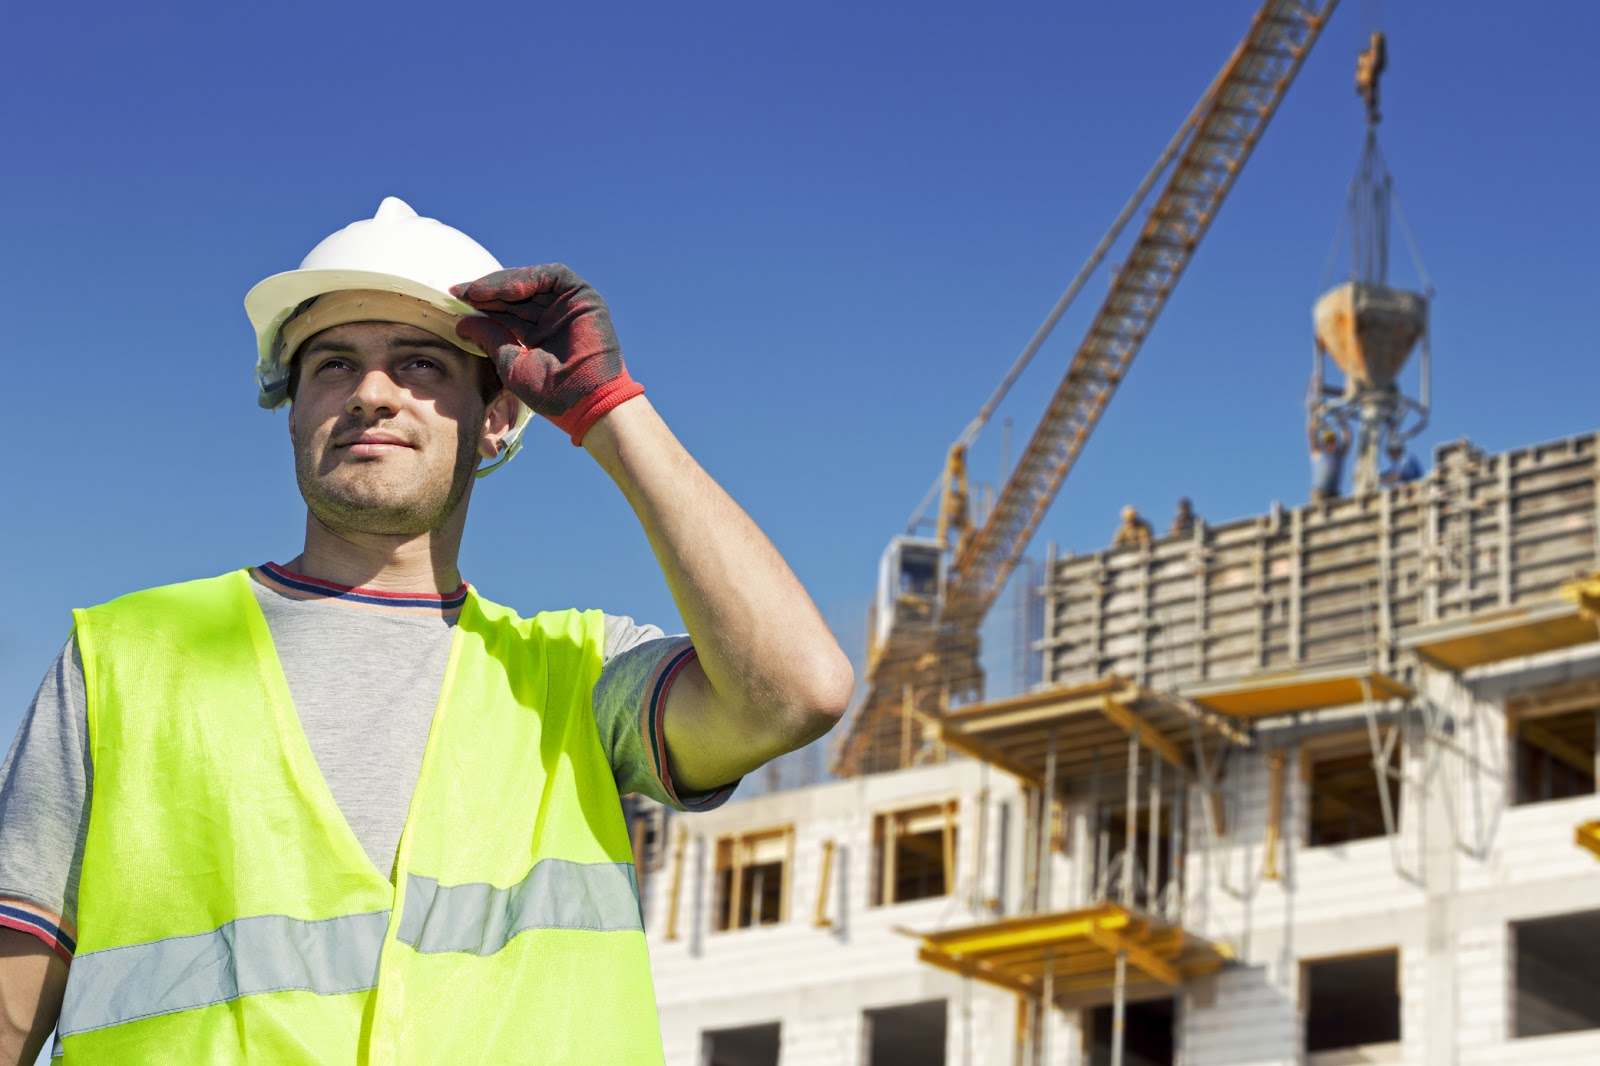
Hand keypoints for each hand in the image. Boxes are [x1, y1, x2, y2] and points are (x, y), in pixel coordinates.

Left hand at [451, 265, 644, 445]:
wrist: (585, 402)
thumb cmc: (551, 393)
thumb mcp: (511, 363)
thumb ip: (489, 338)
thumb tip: (461, 322)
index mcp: (538, 335)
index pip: (506, 311)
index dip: (482, 303)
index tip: (456, 299)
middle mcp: (553, 318)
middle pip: (516, 294)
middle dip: (488, 291)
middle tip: (462, 291)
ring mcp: (568, 306)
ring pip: (532, 281)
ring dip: (503, 284)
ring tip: (478, 292)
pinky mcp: (584, 297)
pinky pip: (553, 276)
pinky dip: (529, 279)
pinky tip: (507, 291)